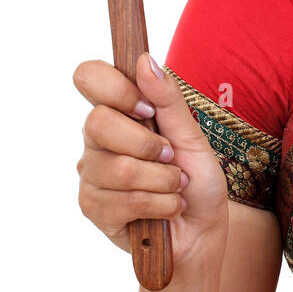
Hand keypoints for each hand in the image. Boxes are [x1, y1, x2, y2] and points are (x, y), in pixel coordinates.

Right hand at [74, 53, 228, 271]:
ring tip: (174, 188)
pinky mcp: (93, 208)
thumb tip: (144, 60)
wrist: (202, 231)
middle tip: (170, 158)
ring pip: (119, 168)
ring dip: (163, 181)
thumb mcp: (191, 135)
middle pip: (97, 122)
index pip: (89, 77)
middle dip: (148, 145)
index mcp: (119, 112)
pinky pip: (124, 200)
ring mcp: (91, 174)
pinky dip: (160, 205)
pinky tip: (166, 209)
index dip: (117, 89)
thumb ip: (168, 99)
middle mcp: (97, 140)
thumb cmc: (197, 181)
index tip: (147, 110)